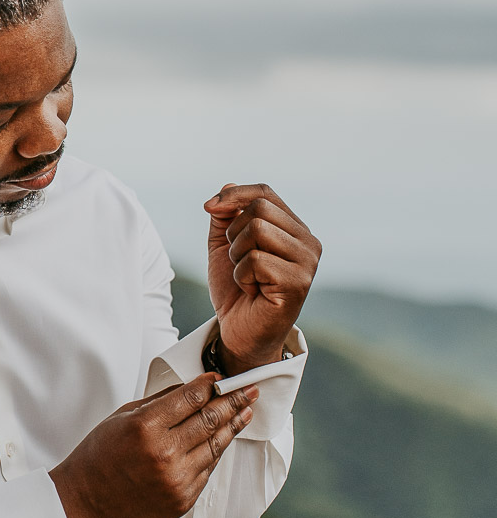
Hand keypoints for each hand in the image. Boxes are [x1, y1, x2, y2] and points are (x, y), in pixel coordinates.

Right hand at [49, 376, 258, 517]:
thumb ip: (160, 402)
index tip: (221, 378)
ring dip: (233, 426)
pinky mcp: (183, 500)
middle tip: (249, 390)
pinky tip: (224, 439)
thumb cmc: (100, 456)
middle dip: (233, 401)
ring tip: (246, 412)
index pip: (190, 398)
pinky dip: (216, 452)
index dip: (209, 385)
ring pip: (216, 446)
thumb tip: (193, 388)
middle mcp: (164, 453)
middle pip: (210, 420)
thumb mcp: (123, 417)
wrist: (86, 500)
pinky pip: (208, 470)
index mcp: (146, 427)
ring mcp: (177, 480)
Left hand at [204, 183, 320, 373]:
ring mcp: (307, 263)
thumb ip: (225, 215)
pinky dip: (242, 275)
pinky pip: (256, 259)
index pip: (265, 192)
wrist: (238, 331)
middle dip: (233, 232)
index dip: (233, 194)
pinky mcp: (298, 283)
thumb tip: (227, 186)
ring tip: (246, 275)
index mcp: (294, 229)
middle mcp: (308, 242)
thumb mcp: (224, 245)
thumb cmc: (236, 289)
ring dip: (237, 255)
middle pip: (259, 207)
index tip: (209, 208)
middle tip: (236, 259)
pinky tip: (252, 290)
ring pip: (257, 230)